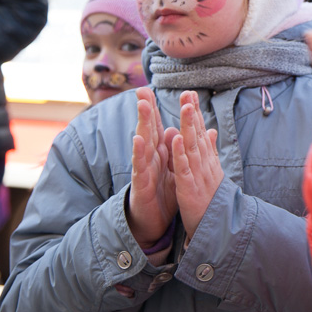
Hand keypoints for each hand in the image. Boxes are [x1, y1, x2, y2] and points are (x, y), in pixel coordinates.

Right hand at [128, 87, 178, 247]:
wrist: (152, 222)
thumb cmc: (160, 194)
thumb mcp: (170, 169)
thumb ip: (172, 150)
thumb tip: (173, 130)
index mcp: (158, 154)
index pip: (156, 127)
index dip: (154, 109)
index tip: (150, 88)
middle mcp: (149, 158)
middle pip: (147, 130)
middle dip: (145, 110)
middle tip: (142, 90)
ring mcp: (143, 169)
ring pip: (142, 143)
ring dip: (142, 124)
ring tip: (142, 106)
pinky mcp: (141, 184)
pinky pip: (140, 166)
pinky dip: (139, 153)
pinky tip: (138, 140)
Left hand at [171, 91, 221, 239]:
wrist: (218, 227)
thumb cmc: (213, 200)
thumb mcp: (212, 172)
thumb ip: (210, 150)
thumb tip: (212, 130)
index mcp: (207, 160)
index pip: (201, 132)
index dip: (196, 113)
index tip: (191, 94)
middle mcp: (205, 164)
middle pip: (198, 135)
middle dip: (193, 113)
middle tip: (188, 93)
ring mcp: (198, 175)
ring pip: (192, 146)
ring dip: (189, 126)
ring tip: (185, 107)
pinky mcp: (189, 188)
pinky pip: (184, 168)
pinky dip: (180, 153)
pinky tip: (176, 138)